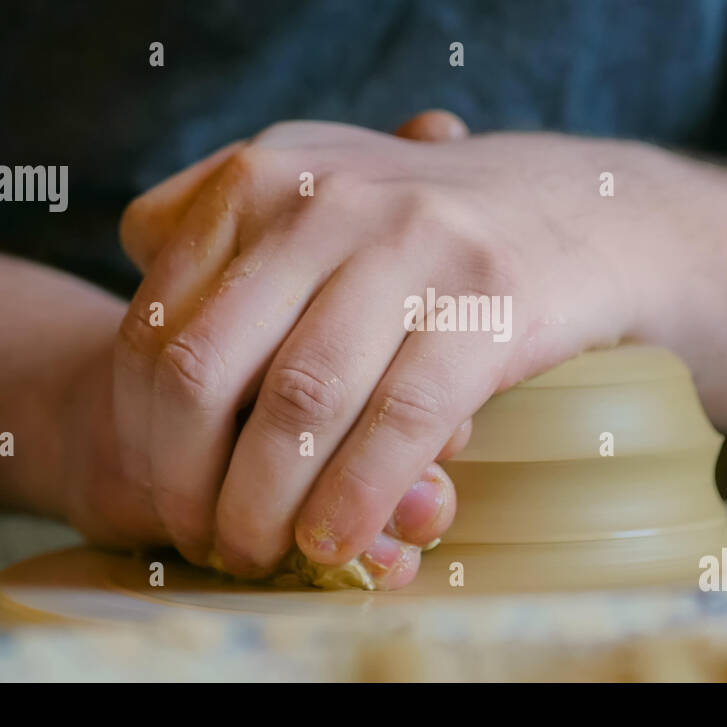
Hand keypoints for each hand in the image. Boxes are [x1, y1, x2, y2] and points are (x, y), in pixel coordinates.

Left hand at [111, 114, 645, 585]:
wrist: (588, 210)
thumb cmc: (432, 225)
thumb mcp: (322, 182)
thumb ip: (229, 222)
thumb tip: (139, 274)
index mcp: (264, 174)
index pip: (155, 323)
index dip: (143, 431)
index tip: (164, 488)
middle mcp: (325, 198)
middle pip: (204, 369)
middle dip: (186, 478)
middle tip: (204, 533)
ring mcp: (410, 244)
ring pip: (297, 403)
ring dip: (265, 505)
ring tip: (261, 551)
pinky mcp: (486, 301)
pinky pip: (396, 422)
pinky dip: (354, 497)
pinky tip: (337, 542)